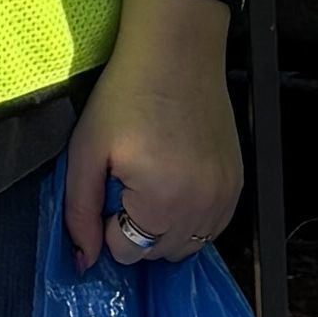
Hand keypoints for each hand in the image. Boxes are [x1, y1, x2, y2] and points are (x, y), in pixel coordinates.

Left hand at [65, 0, 246, 268]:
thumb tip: (84, 263)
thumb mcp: (86, 151)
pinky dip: (191, 217)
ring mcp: (225, 197)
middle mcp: (201, 207)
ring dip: (164, 228)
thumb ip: (80, 212)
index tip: (110, 184)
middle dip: (135, 227)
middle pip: (157, 254)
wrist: (176, 53)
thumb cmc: (124, 96)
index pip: (126, 252)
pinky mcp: (237, 184)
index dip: (107, 222)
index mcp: (161, 201)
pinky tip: (176, 180)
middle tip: (129, 180)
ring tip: (152, 180)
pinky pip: (211, 227)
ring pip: (186, 246)